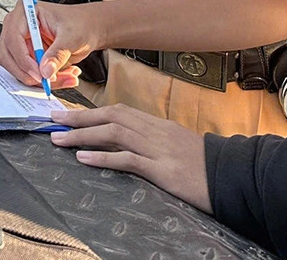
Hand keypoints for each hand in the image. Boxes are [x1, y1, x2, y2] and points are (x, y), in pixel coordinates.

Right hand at [0, 0, 96, 89]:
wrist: (88, 28)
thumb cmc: (80, 23)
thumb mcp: (71, 36)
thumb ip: (58, 54)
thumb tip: (46, 71)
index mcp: (25, 12)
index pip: (13, 39)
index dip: (24, 60)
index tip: (40, 74)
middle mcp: (17, 27)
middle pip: (9, 57)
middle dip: (29, 73)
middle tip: (49, 81)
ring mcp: (20, 42)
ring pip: (18, 69)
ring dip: (39, 80)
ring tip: (63, 77)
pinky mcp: (26, 56)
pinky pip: (28, 74)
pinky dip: (44, 80)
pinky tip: (62, 76)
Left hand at [49, 105, 211, 212]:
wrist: (234, 176)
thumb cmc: (204, 164)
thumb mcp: (176, 145)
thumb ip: (152, 140)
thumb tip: (125, 141)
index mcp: (157, 125)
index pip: (118, 110)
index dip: (90, 111)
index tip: (67, 114)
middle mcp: (155, 131)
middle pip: (111, 116)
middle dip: (79, 118)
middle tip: (52, 121)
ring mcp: (158, 149)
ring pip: (114, 133)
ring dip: (82, 135)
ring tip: (59, 140)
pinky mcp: (163, 170)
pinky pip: (128, 160)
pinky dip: (103, 157)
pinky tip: (84, 158)